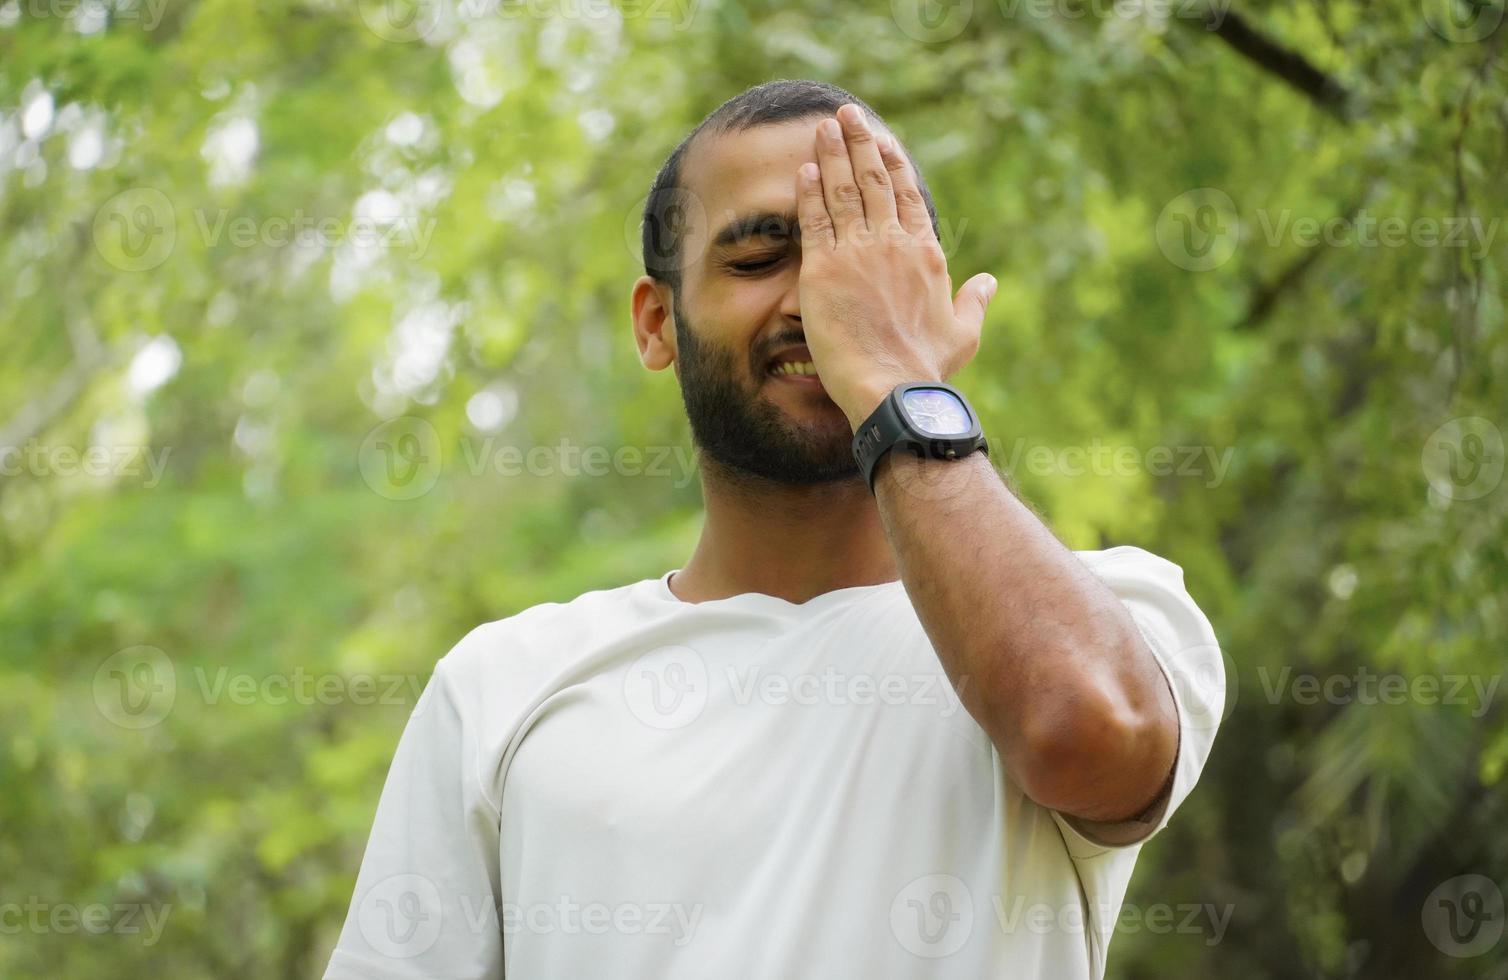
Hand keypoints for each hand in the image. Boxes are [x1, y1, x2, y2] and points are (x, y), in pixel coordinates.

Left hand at [795, 104, 996, 430]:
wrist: (893, 388)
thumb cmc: (926, 368)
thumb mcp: (962, 333)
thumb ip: (974, 301)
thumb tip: (989, 282)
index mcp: (925, 253)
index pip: (907, 195)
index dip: (893, 163)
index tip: (882, 141)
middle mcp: (892, 244)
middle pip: (874, 180)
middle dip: (859, 143)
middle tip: (846, 115)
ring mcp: (858, 253)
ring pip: (843, 191)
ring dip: (831, 156)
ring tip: (824, 129)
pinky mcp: (824, 269)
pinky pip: (815, 220)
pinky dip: (808, 192)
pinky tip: (803, 170)